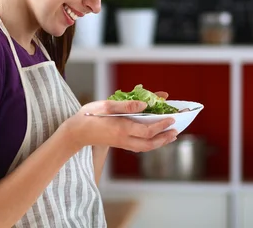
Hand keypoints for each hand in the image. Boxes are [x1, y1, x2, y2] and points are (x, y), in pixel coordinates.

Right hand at [62, 98, 177, 153]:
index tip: (171, 119)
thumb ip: (126, 105)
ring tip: (170, 136)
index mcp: (122, 128)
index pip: (147, 130)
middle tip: (176, 131)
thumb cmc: (89, 116)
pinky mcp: (119, 143)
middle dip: (165, 138)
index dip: (161, 126)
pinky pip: (139, 146)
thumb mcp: (106, 106)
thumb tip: (145, 105)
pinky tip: (154, 137)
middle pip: (150, 143)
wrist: (76, 132)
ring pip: (145, 147)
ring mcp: (122, 143)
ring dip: (159, 142)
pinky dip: (150, 142)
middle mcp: (124, 139)